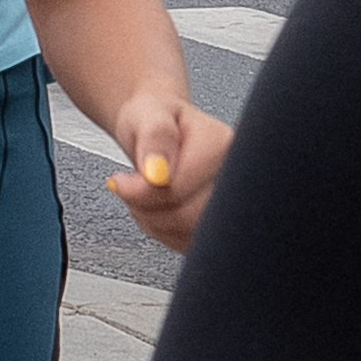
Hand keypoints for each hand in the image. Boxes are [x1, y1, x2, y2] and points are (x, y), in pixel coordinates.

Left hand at [106, 95, 231, 255]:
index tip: (124, 181)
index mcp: (223, 145)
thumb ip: (154, 139)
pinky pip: (188, 244)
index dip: (145, 192)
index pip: (180, 189)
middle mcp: (235, 175)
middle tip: (132, 187)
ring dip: (155, 222)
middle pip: (187, 217)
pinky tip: (160, 208)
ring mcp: (231, 202)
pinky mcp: (222, 223)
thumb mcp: (147, 116)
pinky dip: (165, 232)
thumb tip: (156, 172)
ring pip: (188, 235)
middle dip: (148, 209)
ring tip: (145, 196)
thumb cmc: (155, 119)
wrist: (161, 128)